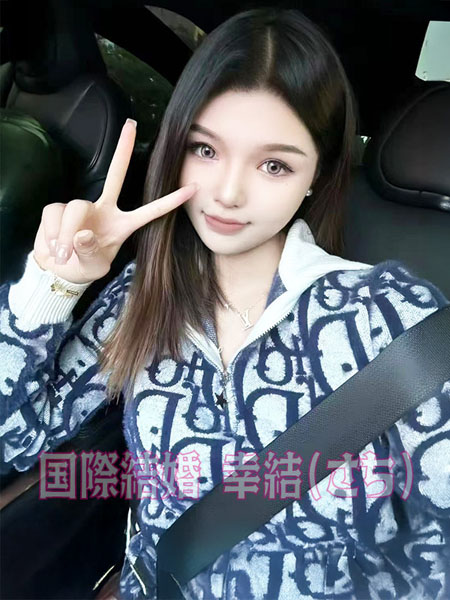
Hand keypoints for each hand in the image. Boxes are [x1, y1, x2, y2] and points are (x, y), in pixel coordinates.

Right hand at [33, 119, 197, 283]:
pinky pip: (54, 215)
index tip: (193, 188)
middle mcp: (105, 210)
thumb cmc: (84, 267)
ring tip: (64, 254)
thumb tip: (82, 234)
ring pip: (75, 208)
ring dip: (66, 235)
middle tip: (131, 124)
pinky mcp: (59, 208)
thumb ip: (90, 252)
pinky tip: (54, 246)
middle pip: (115, 175)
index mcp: (123, 225)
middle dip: (123, 149)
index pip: (151, 211)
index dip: (171, 201)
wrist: (57, 270)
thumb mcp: (93, 267)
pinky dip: (51, 234)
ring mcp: (82, 207)